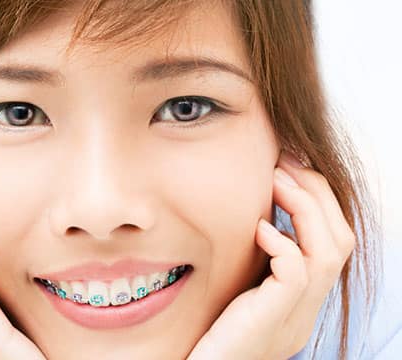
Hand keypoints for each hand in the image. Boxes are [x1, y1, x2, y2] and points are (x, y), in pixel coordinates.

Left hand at [187, 151, 355, 359]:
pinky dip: (281, 242)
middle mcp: (307, 310)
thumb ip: (255, 262)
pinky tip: (256, 228)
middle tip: (285, 163)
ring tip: (275, 180)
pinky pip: (296, 272)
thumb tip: (257, 217)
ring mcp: (295, 318)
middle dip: (317, 193)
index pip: (333, 240)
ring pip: (330, 250)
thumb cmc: (206, 332)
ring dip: (304, 207)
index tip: (287, 169)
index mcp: (301, 301)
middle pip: (342, 240)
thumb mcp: (238, 290)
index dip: (317, 200)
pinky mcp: (272, 321)